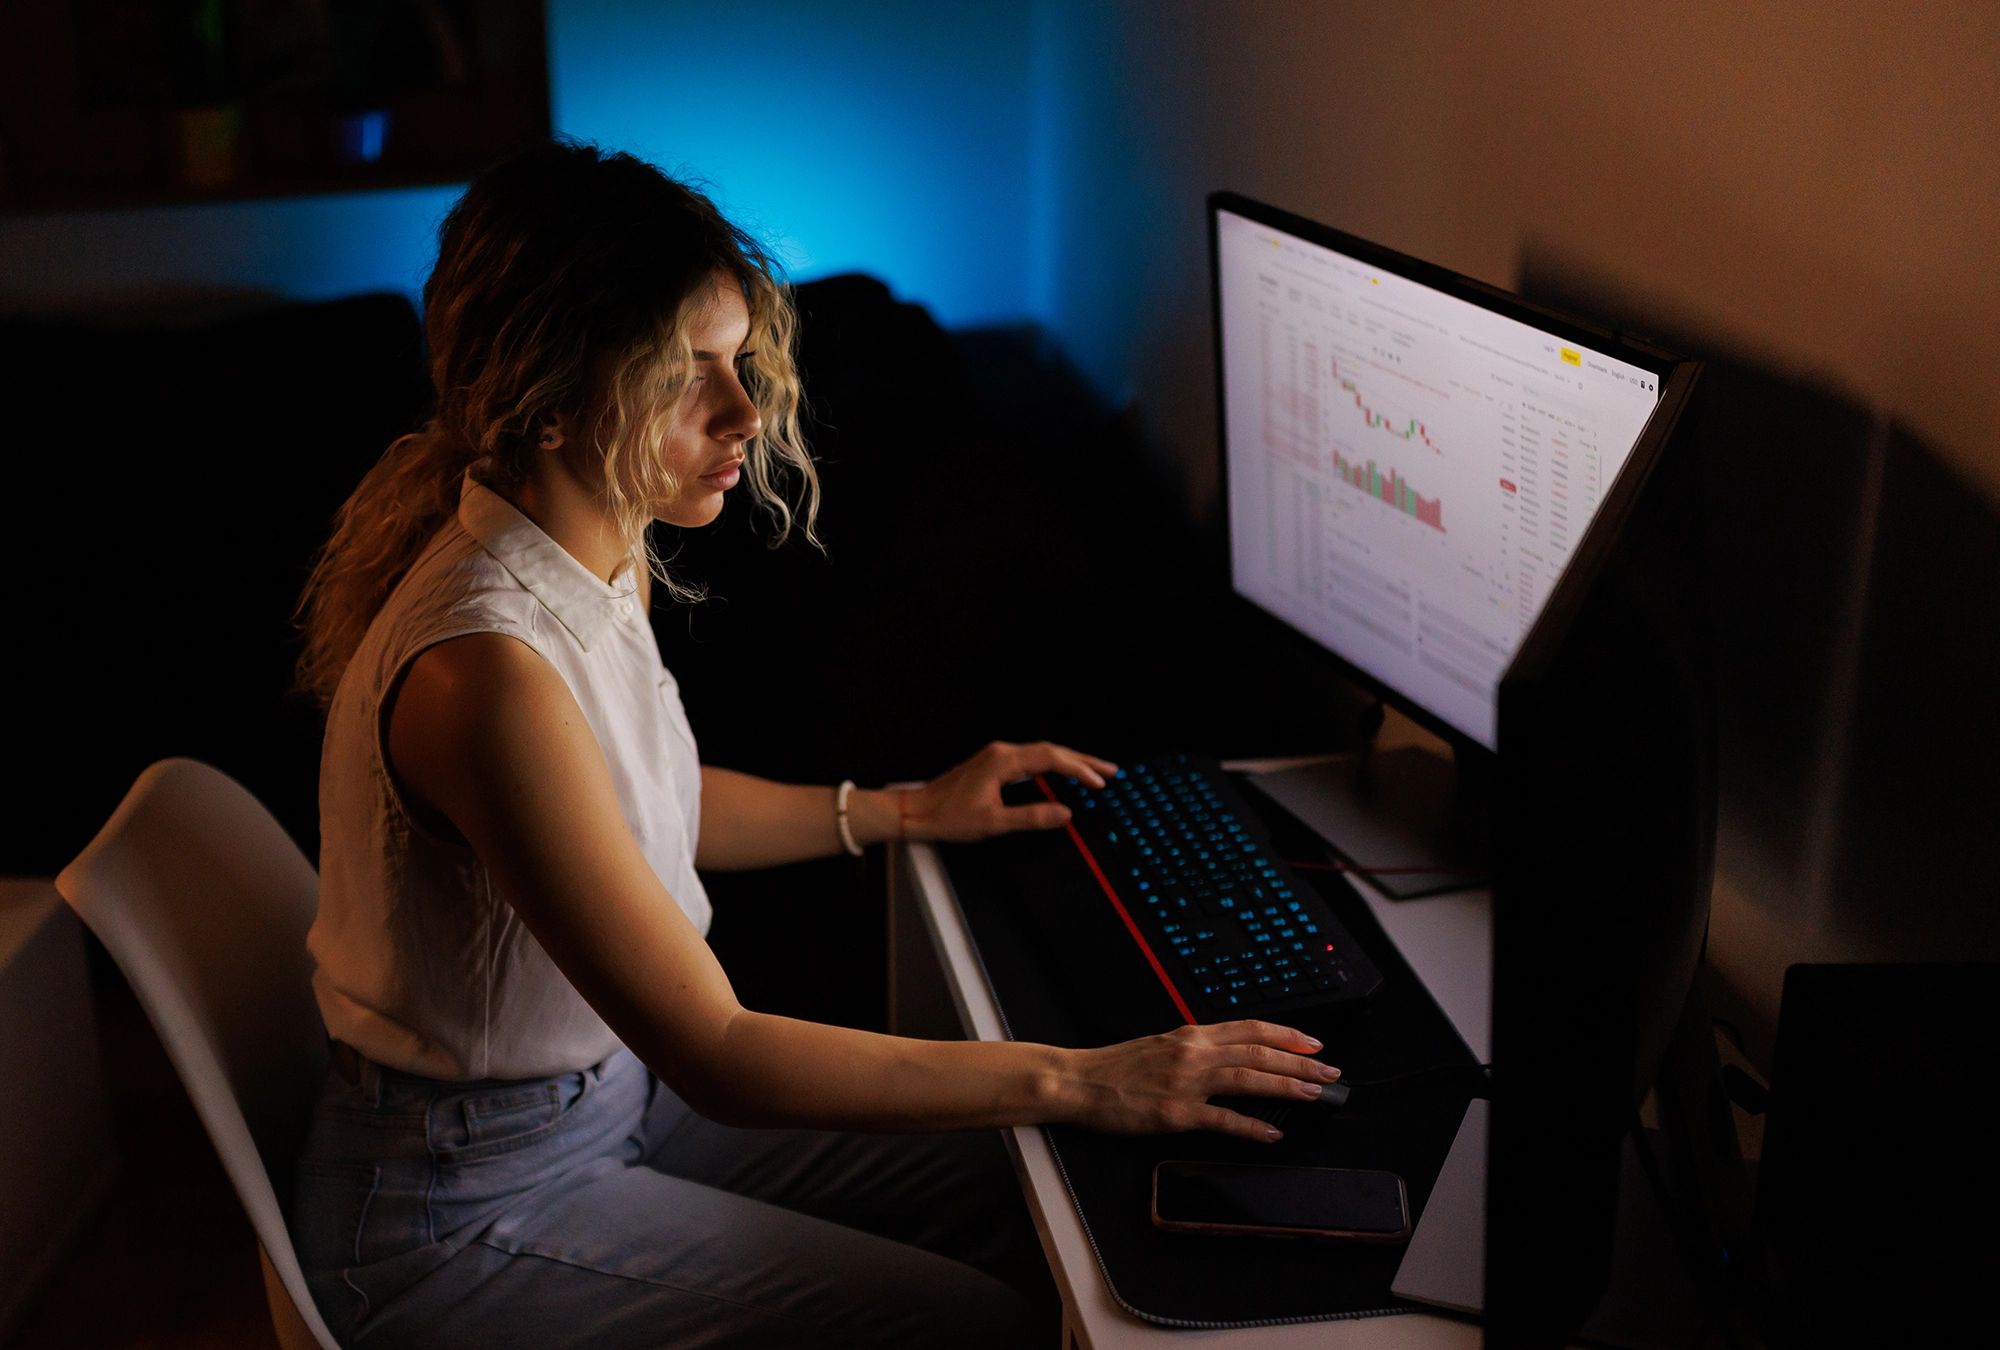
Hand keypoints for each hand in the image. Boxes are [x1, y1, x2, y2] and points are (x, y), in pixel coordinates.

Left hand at [900, 740, 1118, 843]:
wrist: (916, 811)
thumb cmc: (947, 816)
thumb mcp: (992, 823)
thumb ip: (1030, 817)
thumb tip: (1065, 814)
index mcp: (1003, 761)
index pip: (1052, 759)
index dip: (1079, 770)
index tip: (1099, 782)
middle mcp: (1001, 752)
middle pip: (1051, 751)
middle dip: (1083, 761)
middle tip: (1110, 771)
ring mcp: (997, 756)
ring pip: (1042, 753)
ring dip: (1069, 761)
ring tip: (1094, 771)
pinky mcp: (993, 764)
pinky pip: (1032, 758)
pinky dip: (1053, 764)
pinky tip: (1061, 772)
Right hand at [1049, 1021, 1340, 1142]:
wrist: (1076, 1081)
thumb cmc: (1114, 1068)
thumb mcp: (1161, 1045)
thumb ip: (1196, 1048)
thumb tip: (1231, 1055)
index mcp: (1191, 1035)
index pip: (1250, 1028)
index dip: (1287, 1034)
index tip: (1314, 1044)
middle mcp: (1193, 1052)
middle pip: (1258, 1051)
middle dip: (1300, 1062)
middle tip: (1331, 1073)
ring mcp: (1185, 1082)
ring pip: (1248, 1078)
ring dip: (1287, 1086)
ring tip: (1315, 1095)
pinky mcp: (1174, 1113)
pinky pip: (1221, 1119)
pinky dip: (1251, 1126)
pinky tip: (1272, 1133)